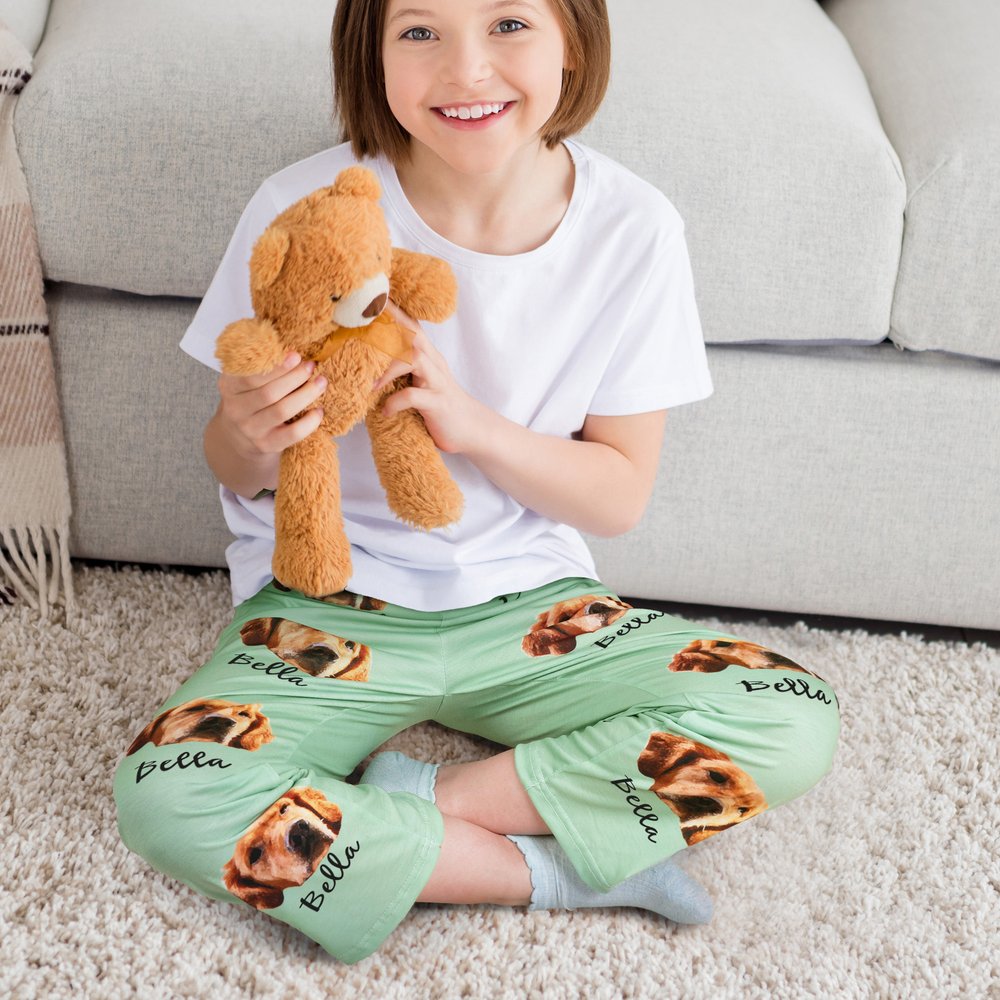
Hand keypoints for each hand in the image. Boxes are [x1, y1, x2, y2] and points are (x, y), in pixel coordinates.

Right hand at [217, 351, 326, 457]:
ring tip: (321, 382)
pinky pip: (292, 434)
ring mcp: (251, 430)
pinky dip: (309, 422)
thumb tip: (287, 344)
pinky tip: (319, 411)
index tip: (295, 355)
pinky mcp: (266, 445)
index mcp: (229, 387)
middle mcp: (236, 410)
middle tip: (311, 366)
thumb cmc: (249, 402)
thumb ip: (257, 364)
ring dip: (306, 394)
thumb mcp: (243, 382)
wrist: (238, 439)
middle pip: (269, 392)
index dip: (276, 365)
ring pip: (282, 410)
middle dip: (294, 377)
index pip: (250, 375)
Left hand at [374, 302, 484, 454]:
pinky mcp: (438, 403)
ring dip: (387, 368)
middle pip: (412, 332)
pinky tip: (386, 411)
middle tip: (359, 324)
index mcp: (428, 355)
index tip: (368, 298)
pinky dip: (394, 402)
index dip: (390, 309)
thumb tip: (366, 366)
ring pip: (414, 358)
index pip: (409, 324)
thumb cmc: (440, 406)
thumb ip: (401, 371)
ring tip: (370, 385)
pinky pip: (413, 396)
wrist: (473, 430)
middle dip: (387, 324)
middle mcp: (434, 362)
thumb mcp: (421, 382)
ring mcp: (437, 381)